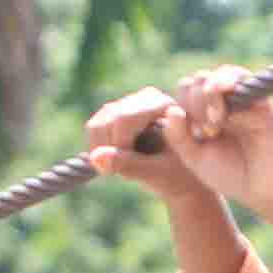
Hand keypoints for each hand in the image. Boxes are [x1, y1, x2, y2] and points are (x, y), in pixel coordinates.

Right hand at [84, 88, 210, 204]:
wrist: (179, 174)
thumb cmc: (177, 174)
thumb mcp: (158, 173)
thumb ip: (130, 165)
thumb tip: (96, 158)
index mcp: (162, 105)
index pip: (124, 119)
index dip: (118, 146)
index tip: (129, 169)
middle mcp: (144, 98)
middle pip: (109, 120)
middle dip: (111, 149)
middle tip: (125, 172)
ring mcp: (127, 104)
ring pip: (97, 124)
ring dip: (102, 152)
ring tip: (123, 168)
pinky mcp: (112, 114)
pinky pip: (93, 129)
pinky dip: (97, 150)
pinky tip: (115, 162)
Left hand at [164, 68, 272, 220]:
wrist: (265, 190)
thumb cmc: (232, 175)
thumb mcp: (195, 159)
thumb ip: (178, 137)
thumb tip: (170, 110)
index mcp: (207, 112)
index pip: (187, 89)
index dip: (183, 105)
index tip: (194, 134)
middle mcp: (225, 102)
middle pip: (200, 79)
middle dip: (195, 103)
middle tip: (207, 132)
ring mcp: (244, 100)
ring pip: (219, 74)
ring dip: (210, 94)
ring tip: (215, 122)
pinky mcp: (261, 101)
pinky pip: (242, 78)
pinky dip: (228, 85)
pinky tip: (225, 113)